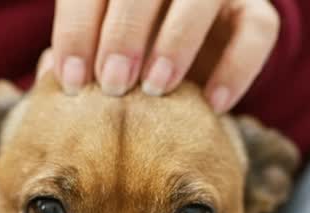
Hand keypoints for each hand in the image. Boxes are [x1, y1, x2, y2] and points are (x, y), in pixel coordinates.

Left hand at [49, 0, 279, 111]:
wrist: (193, 67)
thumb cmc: (129, 64)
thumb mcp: (100, 56)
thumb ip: (79, 58)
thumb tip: (52, 73)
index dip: (78, 29)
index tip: (71, 80)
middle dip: (125, 31)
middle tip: (113, 83)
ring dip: (177, 40)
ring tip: (156, 87)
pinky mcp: (255, 11)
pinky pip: (257, 29)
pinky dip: (237, 67)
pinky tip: (213, 104)